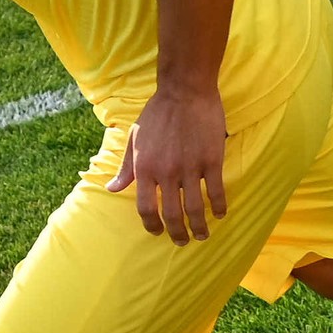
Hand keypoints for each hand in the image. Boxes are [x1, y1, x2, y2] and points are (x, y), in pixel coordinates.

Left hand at [115, 83, 230, 242]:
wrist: (185, 91)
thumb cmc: (157, 114)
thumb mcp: (134, 139)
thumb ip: (126, 168)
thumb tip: (112, 189)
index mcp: (144, 168)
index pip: (146, 208)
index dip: (152, 225)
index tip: (158, 232)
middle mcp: (166, 172)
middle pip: (171, 214)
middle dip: (177, 233)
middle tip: (182, 241)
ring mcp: (190, 168)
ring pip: (194, 208)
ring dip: (199, 227)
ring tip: (202, 235)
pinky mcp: (211, 160)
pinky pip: (215, 191)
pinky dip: (218, 206)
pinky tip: (221, 214)